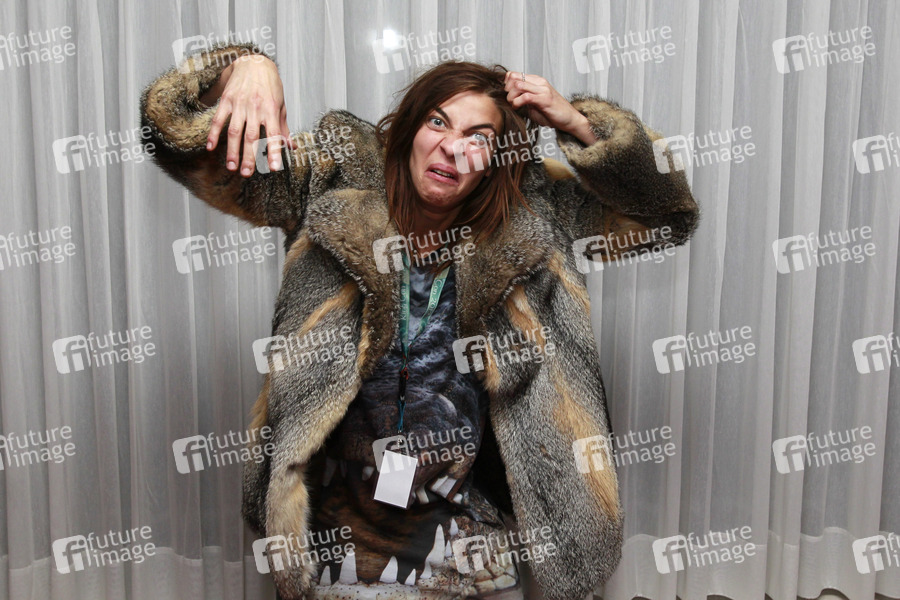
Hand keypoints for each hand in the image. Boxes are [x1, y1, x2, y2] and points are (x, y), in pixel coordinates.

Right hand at [206, 55, 294, 177]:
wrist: (254, 62)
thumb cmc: (271, 86)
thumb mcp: (281, 106)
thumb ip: (283, 128)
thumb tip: (291, 147)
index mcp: (271, 110)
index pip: (274, 134)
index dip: (274, 152)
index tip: (274, 168)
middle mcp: (255, 108)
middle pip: (251, 137)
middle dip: (249, 157)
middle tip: (246, 173)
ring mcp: (239, 104)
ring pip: (234, 131)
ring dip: (232, 150)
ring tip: (231, 167)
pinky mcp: (227, 100)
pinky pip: (218, 119)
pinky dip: (213, 134)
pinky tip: (210, 147)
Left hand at [503, 71, 595, 144]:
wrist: (570, 119)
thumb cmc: (552, 113)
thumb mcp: (534, 103)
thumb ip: (523, 98)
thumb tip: (507, 99)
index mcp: (536, 81)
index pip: (514, 74)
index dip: (506, 84)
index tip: (507, 95)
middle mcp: (539, 82)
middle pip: (513, 78)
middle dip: (506, 90)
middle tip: (509, 101)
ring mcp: (542, 89)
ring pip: (517, 85)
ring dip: (511, 97)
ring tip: (514, 105)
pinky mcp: (544, 99)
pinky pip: (525, 96)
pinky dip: (517, 103)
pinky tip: (518, 108)